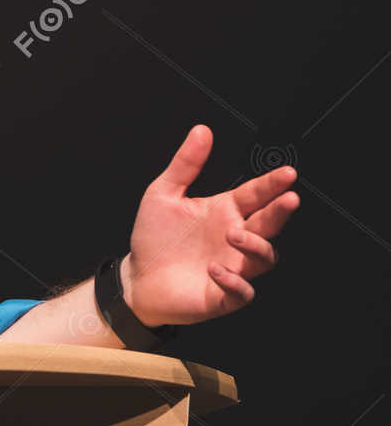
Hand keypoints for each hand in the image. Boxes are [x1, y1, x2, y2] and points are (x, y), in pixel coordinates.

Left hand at [120, 125, 298, 326]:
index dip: (273, 184)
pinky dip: (235, 282)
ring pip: (263, 258)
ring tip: (234, 234)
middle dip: (281, 211)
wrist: (137, 278)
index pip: (256, 195)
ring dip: (255, 245)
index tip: (288, 173)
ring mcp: (233, 267)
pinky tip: (216, 269)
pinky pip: (242, 292)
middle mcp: (235, 238)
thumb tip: (201, 129)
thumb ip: (185, 164)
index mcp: (225, 211)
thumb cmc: (154, 237)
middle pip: (269, 224)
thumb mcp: (163, 194)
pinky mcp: (222, 295)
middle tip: (288, 199)